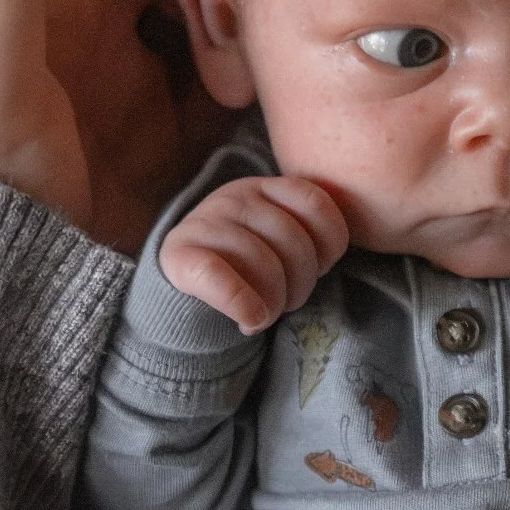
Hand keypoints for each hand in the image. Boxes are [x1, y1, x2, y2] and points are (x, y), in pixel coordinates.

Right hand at [159, 175, 348, 332]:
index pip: (317, 204)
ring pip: (263, 263)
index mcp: (265, 188)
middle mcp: (236, 196)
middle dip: (301, 285)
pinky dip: (243, 305)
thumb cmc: (241, 270)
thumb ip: (304, 236)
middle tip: (286, 303)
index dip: (330, 245)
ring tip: (265, 314)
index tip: (319, 269)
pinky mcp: (179, 254)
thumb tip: (325, 261)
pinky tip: (248, 320)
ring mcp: (206, 222)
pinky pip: (222, 280)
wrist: (179, 289)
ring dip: (274, 302)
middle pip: (294, 241)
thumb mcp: (274, 243)